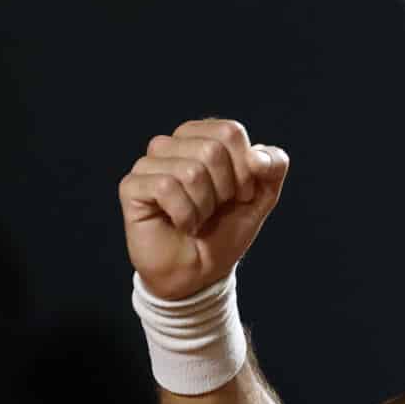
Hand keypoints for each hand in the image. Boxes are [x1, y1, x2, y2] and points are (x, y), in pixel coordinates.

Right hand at [119, 118, 288, 300]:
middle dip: (225, 190)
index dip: (245, 170)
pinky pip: (165, 187)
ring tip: (197, 218)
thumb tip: (256, 155)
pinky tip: (182, 224)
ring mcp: (148, 163)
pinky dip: (185, 215)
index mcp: (201, 137)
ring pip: (190, 170)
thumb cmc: (224, 230)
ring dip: (204, 206)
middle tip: (215, 210)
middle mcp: (172, 144)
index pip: (229, 131)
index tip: (240, 195)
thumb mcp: (262, 197)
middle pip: (212, 150)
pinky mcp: (132, 186)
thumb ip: (272, 166)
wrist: (199, 272)